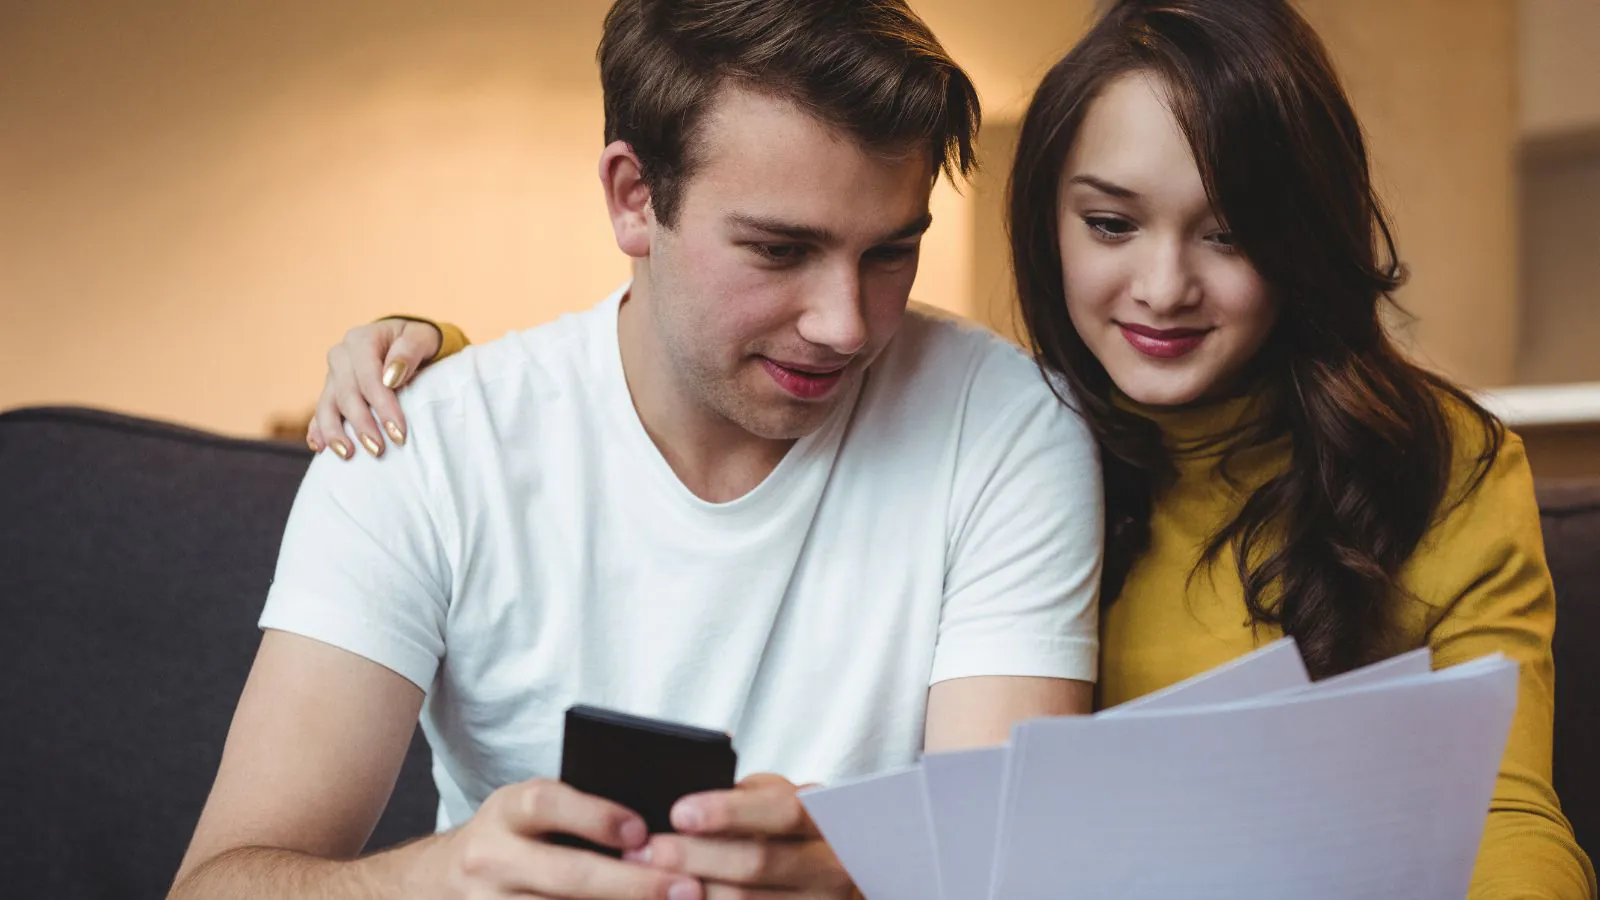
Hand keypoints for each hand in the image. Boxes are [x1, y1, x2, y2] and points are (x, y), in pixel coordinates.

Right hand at [307, 318, 441, 459]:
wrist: (404, 340)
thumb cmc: (416, 340)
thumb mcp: (421, 338)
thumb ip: (409, 351)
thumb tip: (391, 376)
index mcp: (361, 340)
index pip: (369, 376)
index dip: (383, 405)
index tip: (399, 432)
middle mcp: (341, 356)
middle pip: (347, 393)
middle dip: (362, 424)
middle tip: (379, 450)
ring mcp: (333, 375)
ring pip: (327, 405)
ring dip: (334, 432)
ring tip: (347, 454)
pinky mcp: (330, 391)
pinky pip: (319, 411)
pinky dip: (317, 430)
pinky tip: (319, 448)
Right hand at [417, 778, 704, 898]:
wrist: (442, 881)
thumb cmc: (513, 838)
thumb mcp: (531, 811)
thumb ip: (578, 812)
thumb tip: (658, 823)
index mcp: (507, 811)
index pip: (547, 803)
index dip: (596, 816)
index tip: (642, 832)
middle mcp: (491, 858)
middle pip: (566, 874)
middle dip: (632, 884)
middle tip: (686, 889)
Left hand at [624, 774, 858, 897]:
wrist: (827, 880)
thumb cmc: (791, 834)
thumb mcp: (779, 802)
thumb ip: (748, 798)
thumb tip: (685, 803)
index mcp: (828, 821)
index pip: (783, 810)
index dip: (730, 811)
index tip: (680, 812)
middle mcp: (832, 868)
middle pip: (756, 862)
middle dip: (693, 855)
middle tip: (644, 850)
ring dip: (688, 890)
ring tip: (645, 877)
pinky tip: (671, 897)